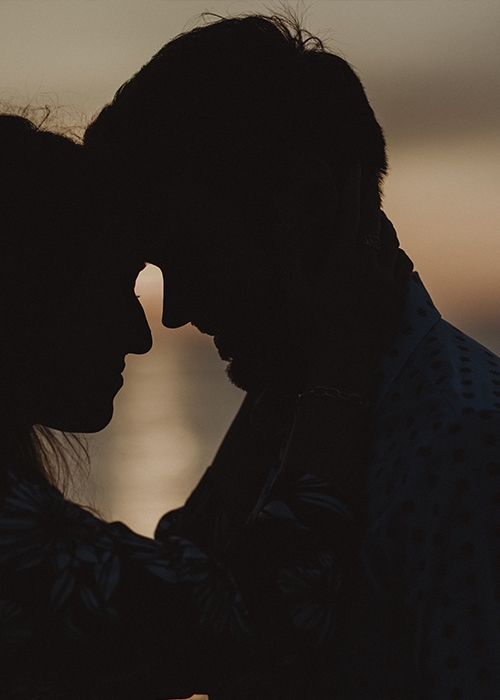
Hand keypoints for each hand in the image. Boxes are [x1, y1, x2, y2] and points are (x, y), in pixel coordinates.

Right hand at [286, 167, 412, 396]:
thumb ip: (288, 253)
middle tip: (366, 183)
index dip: (352, 188)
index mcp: (343, 261)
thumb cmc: (311, 332)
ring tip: (376, 217)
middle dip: (370, 200)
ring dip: (385, 225)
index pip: (350, 214)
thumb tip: (279, 218)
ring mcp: (388, 284)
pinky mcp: (398, 301)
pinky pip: (404, 266)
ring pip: (393, 242)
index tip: (354, 167)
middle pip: (375, 223)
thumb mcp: (293, 293)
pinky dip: (397, 253)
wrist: (342, 370)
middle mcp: (370, 267)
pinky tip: (391, 254)